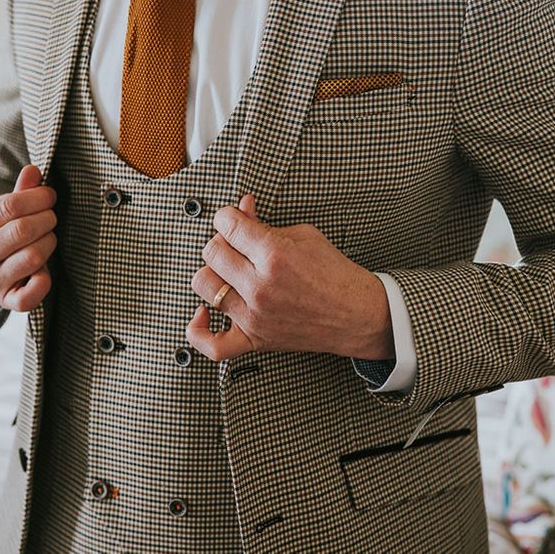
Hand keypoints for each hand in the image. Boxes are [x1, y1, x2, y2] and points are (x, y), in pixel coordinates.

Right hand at [0, 165, 56, 311]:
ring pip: (33, 257)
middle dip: (46, 219)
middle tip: (49, 217)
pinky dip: (45, 280)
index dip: (37, 197)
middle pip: (22, 230)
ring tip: (45, 239)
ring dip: (49, 243)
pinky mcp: (6, 301)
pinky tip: (41, 268)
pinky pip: (33, 293)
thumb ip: (17, 194)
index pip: (8, 207)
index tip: (49, 196)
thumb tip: (34, 170)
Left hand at [187, 194, 393, 361]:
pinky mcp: (254, 339)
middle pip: (212, 252)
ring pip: (205, 286)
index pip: (227, 226)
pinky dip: (198, 329)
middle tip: (237, 242)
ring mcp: (254, 316)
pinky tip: (204, 312)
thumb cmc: (335, 274)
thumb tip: (242, 210)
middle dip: (222, 240)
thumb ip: (266, 223)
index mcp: (275, 255)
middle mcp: (260, 286)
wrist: (356, 313)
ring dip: (213, 272)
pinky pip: (212, 344)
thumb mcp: (304, 236)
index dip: (227, 216)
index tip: (233, 218)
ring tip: (228, 269)